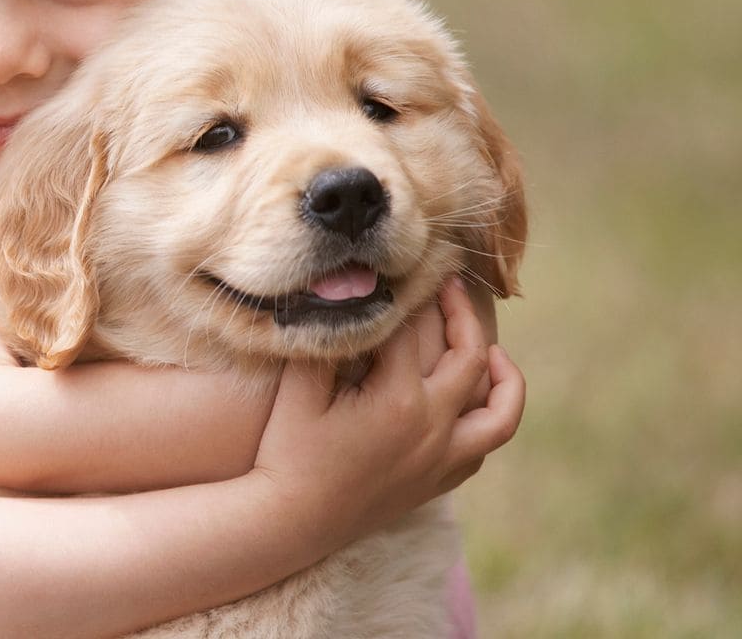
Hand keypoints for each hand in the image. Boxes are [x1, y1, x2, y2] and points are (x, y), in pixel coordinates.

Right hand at [252, 277, 525, 547]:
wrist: (291, 521)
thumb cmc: (286, 450)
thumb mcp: (298, 391)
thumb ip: (326, 342)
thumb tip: (344, 296)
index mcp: (399, 400)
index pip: (416, 330)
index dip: (411, 293)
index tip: (408, 268)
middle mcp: (433, 428)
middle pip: (469, 357)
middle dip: (460, 313)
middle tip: (448, 284)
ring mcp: (442, 458)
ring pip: (501, 411)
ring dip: (503, 374)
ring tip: (491, 350)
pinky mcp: (438, 481)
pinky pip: (482, 446)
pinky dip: (487, 418)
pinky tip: (469, 401)